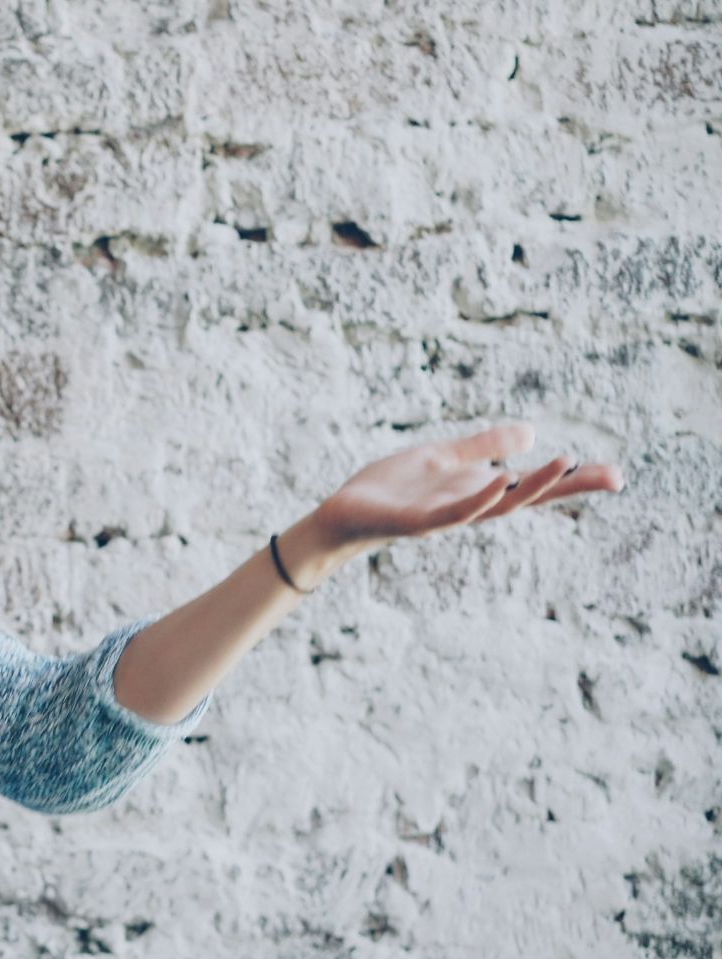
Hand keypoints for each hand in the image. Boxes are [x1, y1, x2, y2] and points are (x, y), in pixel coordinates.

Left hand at [314, 421, 625, 550]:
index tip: (616, 474)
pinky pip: (455, 512)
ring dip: (533, 485)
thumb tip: (532, 433)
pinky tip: (499, 480)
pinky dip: (479, 498)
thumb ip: (483, 446)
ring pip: (500, 504)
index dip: (572, 480)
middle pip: (529, 497)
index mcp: (478, 490)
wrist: (344, 513)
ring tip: (566, 462)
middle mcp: (471, 506)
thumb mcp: (442, 458)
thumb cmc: (392, 489)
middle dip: (570, 486)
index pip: (533, 484)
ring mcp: (448, 517)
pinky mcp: (419, 522)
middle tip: (615, 476)